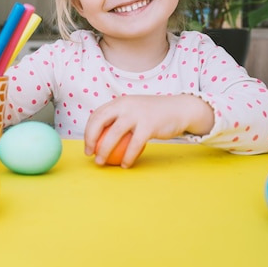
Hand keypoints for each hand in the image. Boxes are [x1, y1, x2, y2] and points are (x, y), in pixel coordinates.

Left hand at [83, 94, 213, 167]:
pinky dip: (128, 157)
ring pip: (114, 134)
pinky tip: (125, 165)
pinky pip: (134, 145)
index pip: (97, 114)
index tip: (88, 145)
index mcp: (119, 102)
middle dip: (90, 139)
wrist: (179, 109)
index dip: (88, 131)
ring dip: (104, 151)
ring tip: (101, 162)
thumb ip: (119, 118)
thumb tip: (101, 137)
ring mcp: (137, 114)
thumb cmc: (154, 114)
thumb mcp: (134, 110)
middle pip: (100, 121)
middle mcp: (125, 105)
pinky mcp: (149, 125)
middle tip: (90, 154)